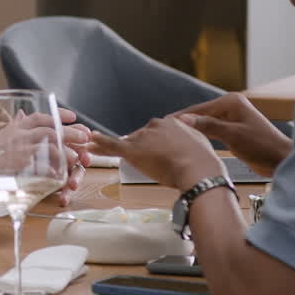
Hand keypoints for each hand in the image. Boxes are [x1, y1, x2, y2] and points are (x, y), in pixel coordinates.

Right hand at [0, 108, 90, 203]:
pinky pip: (40, 164)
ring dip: (66, 150)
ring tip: (79, 157)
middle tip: (85, 138)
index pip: (40, 116)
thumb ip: (10, 126)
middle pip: (50, 129)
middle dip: (70, 133)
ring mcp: (16, 149)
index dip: (59, 115)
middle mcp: (16, 134)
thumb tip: (21, 115)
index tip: (73, 117)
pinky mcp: (16, 165)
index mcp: (12, 126)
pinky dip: (53, 167)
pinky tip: (63, 171)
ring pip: (48, 145)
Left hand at [88, 116, 223, 189]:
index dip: (155, 145)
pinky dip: (100, 143)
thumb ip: (190, 134)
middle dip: (141, 150)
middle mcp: (155, 125)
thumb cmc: (204, 163)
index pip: (156, 132)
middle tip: (147, 164)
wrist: (198, 171)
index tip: (155, 152)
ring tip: (103, 152)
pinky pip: (112, 145)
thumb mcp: (200, 141)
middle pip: (141, 138)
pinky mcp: (133, 150)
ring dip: (116, 148)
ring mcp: (143, 137)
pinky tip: (90, 141)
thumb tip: (188, 130)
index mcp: (171, 123)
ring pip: (127, 143)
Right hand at [174, 94, 291, 176]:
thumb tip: (183, 120)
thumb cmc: (262, 146)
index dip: (182, 116)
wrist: (281, 159)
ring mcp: (233, 118)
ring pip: (206, 123)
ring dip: (192, 129)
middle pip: (201, 114)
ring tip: (173, 136)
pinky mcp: (234, 130)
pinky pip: (212, 130)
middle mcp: (231, 106)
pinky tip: (190, 141)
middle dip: (185, 123)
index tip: (164, 123)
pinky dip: (202, 135)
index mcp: (231, 102)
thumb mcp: (233, 135)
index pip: (200, 108)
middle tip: (164, 131)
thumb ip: (208, 126)